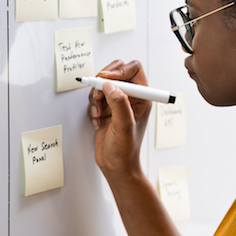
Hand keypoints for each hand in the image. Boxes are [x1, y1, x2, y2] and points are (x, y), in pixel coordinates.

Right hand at [87, 60, 152, 178]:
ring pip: (102, 85)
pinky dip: (92, 107)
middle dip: (103, 81)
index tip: (106, 79)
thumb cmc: (126, 151)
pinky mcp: (106, 109)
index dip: (119, 70)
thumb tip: (111, 86)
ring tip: (98, 114)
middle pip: (116, 72)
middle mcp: (131, 97)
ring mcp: (117, 103)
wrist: (116, 166)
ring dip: (96, 97)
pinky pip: (95, 98)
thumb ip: (119, 104)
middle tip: (97, 93)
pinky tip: (97, 121)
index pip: (133, 69)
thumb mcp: (124, 126)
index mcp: (143, 97)